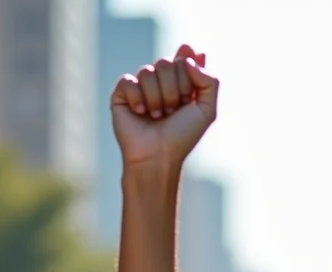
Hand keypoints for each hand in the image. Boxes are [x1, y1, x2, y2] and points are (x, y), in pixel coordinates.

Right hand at [110, 44, 217, 169]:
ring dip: (157, 98)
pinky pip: (128, 80)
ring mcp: (141, 86)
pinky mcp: (122, 94)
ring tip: (157, 116)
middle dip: (173, 90)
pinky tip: (140, 113)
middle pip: (166, 62)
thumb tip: (189, 56)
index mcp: (181, 82)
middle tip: (172, 111)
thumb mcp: (207, 110)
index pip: (184, 58)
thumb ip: (209, 80)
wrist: (158, 156)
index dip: (187, 72)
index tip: (187, 95)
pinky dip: (137, 99)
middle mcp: (161, 81)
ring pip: (147, 71)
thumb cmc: (182, 136)